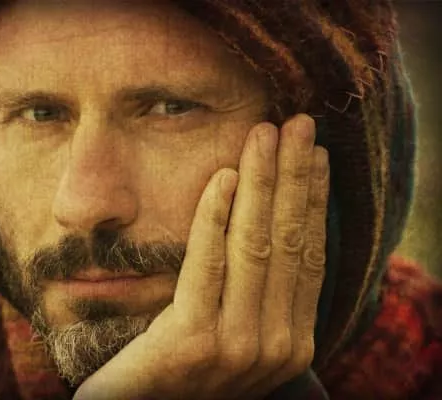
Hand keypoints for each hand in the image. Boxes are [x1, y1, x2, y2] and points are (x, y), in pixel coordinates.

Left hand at [73, 114, 329, 399]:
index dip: (314, 200)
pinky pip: (207, 266)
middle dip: (295, 177)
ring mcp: (237, 346)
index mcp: (291, 341)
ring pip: (255, 246)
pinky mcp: (192, 342)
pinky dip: (215, 216)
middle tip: (297, 124)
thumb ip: (255, 293)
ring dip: (262, 183)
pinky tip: (222, 177)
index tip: (314, 153)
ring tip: (264, 134)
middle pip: (289, 242)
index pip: (309, 256)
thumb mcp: (232, 332)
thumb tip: (268, 223)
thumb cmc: (181, 369)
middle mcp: (274, 346)